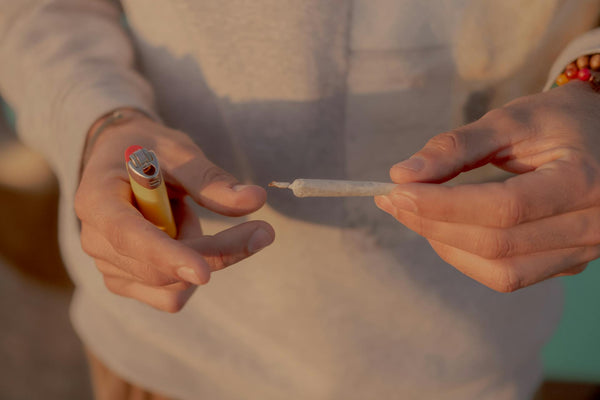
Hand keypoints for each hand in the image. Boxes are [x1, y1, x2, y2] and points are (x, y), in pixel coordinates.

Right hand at [75, 111, 274, 311]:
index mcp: (96, 199)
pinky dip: (189, 272)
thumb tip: (254, 200)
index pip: (128, 236)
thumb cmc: (148, 149)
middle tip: (262, 231)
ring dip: (200, 254)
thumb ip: (211, 179)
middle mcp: (95, 240)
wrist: (120, 161)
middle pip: (160, 269)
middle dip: (215, 252)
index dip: (167, 256)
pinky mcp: (125, 282)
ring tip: (183, 214)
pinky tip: (180, 239)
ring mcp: (107, 266)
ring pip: (172, 287)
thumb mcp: (178, 151)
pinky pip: (171, 297)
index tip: (204, 273)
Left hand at [375, 81, 599, 291]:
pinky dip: (467, 257)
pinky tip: (442, 230)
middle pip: (497, 244)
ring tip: (413, 215)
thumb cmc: (561, 121)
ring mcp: (583, 251)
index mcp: (583, 181)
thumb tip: (401, 174)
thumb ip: (456, 146)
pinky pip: (509, 275)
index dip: (443, 205)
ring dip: (446, 246)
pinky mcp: (568, 262)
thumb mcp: (513, 119)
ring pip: (501, 271)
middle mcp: (592, 226)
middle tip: (392, 201)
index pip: (503, 208)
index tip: (396, 190)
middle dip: (433, 224)